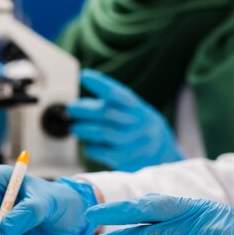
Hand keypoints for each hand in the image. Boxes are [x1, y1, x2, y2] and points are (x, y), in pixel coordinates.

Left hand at [68, 69, 183, 171]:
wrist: (162, 152)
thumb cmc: (137, 127)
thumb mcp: (131, 112)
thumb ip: (108, 106)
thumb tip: (77, 106)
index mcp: (138, 108)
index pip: (118, 93)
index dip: (101, 84)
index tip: (84, 75)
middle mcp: (139, 123)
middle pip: (108, 113)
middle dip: (85, 111)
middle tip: (71, 109)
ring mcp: (135, 142)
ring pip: (105, 133)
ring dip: (85, 130)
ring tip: (75, 128)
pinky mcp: (129, 159)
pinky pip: (105, 153)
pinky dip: (92, 148)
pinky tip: (89, 145)